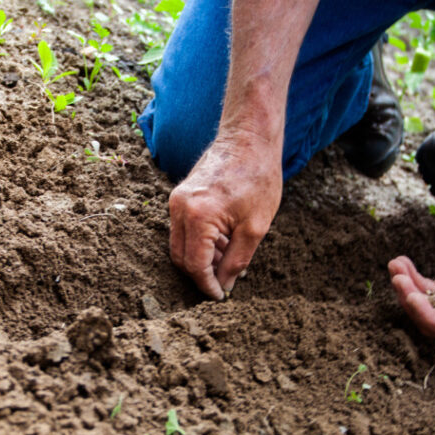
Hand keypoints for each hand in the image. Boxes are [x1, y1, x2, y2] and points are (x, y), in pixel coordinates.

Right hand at [168, 132, 283, 299]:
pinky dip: (199, 242)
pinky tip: (223, 242)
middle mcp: (180, 208)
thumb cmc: (258, 177)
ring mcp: (176, 200)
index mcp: (198, 217)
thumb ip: (237, 261)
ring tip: (229, 259)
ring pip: (180, 245)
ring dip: (201, 258)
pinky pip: (183, 229)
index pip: (195, 265)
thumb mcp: (255, 227)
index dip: (207, 286)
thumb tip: (224, 285)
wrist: (249, 138)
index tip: (220, 297)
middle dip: (201, 274)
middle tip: (224, 282)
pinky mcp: (180, 195)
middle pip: (181, 258)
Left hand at [388, 231, 434, 343]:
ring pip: (423, 303)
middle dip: (411, 300)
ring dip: (406, 286)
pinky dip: (410, 276)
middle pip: (429, 319)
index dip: (427, 316)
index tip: (413, 297)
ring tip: (395, 266)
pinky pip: (423, 287)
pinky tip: (400, 262)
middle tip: (398, 279)